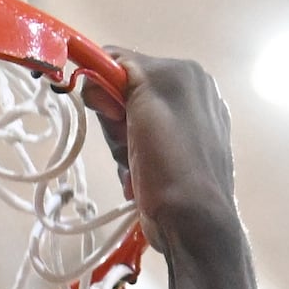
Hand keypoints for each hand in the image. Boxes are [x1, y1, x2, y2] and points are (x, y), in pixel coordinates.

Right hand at [100, 53, 239, 240]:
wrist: (195, 226)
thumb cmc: (170, 164)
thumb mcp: (143, 107)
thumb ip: (119, 78)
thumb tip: (93, 73)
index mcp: (186, 73)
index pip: (124, 61)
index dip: (105, 86)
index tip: (108, 114)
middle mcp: (192, 92)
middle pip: (125, 95)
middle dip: (117, 124)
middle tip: (127, 147)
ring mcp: (192, 124)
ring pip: (130, 124)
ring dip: (124, 149)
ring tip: (137, 169)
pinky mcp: (184, 154)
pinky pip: (143, 146)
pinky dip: (135, 164)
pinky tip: (143, 180)